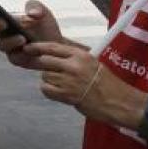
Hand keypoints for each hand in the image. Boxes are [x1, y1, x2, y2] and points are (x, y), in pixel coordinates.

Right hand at [0, 0, 63, 69]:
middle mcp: (3, 34)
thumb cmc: (46, 27)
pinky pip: (14, 58)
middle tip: (3, 22)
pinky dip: (21, 54)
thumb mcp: (43, 12)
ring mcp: (9, 48)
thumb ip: (36, 7)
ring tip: (22, 38)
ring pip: (1, 45)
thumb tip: (32, 14)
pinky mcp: (18, 60)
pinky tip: (28, 49)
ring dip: (10, 41)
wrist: (59, 45)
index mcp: (4, 19)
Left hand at [25, 42, 142, 126]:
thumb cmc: (107, 83)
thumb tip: (53, 52)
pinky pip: (46, 90)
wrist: (119, 102)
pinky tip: (60, 93)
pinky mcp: (67, 95)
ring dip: (49, 81)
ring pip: (45, 76)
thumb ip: (73, 57)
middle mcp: (74, 66)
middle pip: (44, 61)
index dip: (37, 47)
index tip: (28, 48)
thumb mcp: (92, 62)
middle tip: (51, 72)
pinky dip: (49, 91)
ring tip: (62, 85)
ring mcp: (69, 81)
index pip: (52, 46)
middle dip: (45, 67)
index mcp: (80, 55)